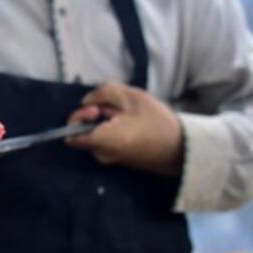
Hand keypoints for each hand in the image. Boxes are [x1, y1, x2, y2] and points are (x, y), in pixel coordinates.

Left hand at [66, 82, 183, 174]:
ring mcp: (111, 159)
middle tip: (119, 109)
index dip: (79, 117)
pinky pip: (108, 140)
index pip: (70, 134)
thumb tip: (86, 101)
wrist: (182, 148)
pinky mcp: (120, 158)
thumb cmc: (157, 123)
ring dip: (108, 120)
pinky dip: (114, 129)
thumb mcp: (131, 97)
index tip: (97, 109)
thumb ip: (103, 93)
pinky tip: (133, 124)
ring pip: (97, 134)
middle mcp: (102, 154)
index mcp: (102, 141)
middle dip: (97, 115)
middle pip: (85, 131)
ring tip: (130, 115)